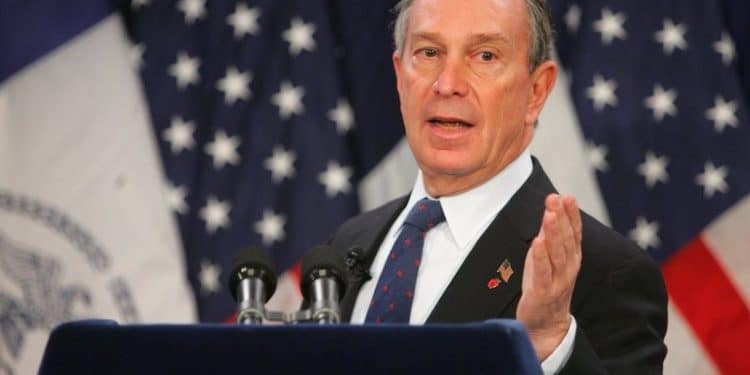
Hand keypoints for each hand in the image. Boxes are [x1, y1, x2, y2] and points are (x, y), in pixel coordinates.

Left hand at [516, 194, 581, 360]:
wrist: (546, 324)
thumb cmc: (545, 286)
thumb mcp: (548, 258)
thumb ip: (550, 235)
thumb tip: (552, 209)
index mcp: (572, 258)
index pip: (574, 232)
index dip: (571, 214)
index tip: (567, 197)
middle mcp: (568, 268)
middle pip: (565, 239)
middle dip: (561, 217)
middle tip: (555, 199)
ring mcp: (558, 281)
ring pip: (556, 253)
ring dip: (553, 233)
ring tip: (550, 215)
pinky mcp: (543, 292)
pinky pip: (542, 272)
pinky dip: (541, 257)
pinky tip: (538, 242)